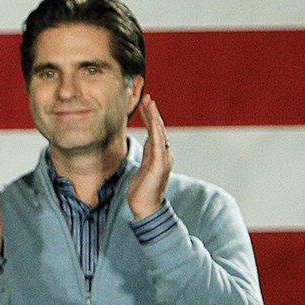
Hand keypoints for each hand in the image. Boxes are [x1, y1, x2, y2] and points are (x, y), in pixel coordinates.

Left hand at [127, 94, 170, 221]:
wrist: (145, 208)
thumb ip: (147, 155)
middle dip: (152, 113)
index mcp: (158, 155)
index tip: (145, 105)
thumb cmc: (141, 191)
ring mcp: (163, 159)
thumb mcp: (142, 168)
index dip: (150, 118)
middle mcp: (163, 155)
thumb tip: (148, 142)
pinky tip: (153, 121)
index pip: (153, 132)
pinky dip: (156, 131)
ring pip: (159, 133)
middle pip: (158, 129)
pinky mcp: (160, 165)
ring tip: (150, 103)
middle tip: (147, 97)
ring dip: (154, 117)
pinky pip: (159, 144)